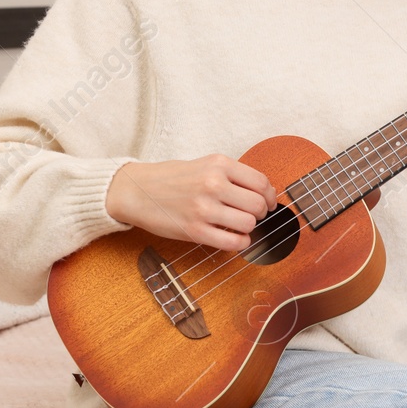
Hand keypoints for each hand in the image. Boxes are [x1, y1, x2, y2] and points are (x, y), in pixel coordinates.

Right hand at [106, 155, 277, 250]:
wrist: (136, 190)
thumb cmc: (172, 178)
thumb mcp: (204, 165)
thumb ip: (232, 175)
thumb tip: (264, 193)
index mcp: (218, 164)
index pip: (261, 182)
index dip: (270, 196)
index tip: (269, 203)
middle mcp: (213, 184)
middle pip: (258, 205)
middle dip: (261, 213)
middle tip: (252, 215)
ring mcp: (204, 208)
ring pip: (248, 224)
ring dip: (249, 228)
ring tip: (239, 226)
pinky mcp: (195, 230)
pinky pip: (233, 242)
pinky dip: (240, 243)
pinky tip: (234, 239)